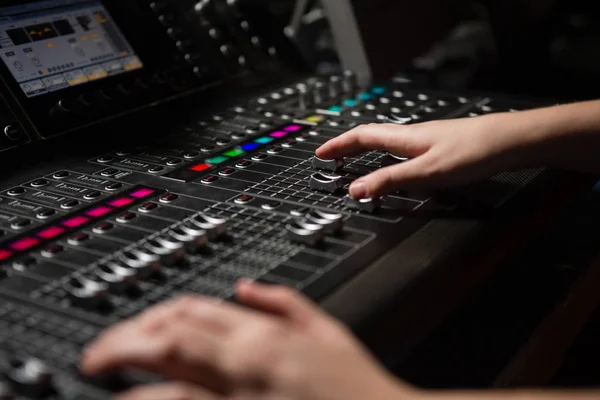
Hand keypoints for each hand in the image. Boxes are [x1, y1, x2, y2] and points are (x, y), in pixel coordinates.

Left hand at [81, 281, 418, 399]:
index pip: (198, 310)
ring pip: (171, 382)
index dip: (156, 314)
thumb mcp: (329, 331)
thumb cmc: (357, 386)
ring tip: (101, 374)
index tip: (134, 327)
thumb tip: (247, 288)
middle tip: (97, 354)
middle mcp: (249, 365)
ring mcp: (242, 399)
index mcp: (267, 337)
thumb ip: (286, 303)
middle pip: (173, 339)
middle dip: (126, 342)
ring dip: (130, 375)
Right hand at [316, 112, 547, 198]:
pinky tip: (397, 168)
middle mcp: (412, 136)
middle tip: (331, 158)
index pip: (360, 137)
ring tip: (356, 163)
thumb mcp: (426, 173)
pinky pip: (403, 151)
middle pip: (370, 138)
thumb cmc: (472, 152)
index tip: (320, 154)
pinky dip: (388, 159)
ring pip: (387, 144)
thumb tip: (356, 190)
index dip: (338, 146)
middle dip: (347, 148)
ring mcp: (426, 141)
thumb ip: (390, 181)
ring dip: (366, 153)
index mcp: (403, 138)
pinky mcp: (440, 148)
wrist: (510, 141)